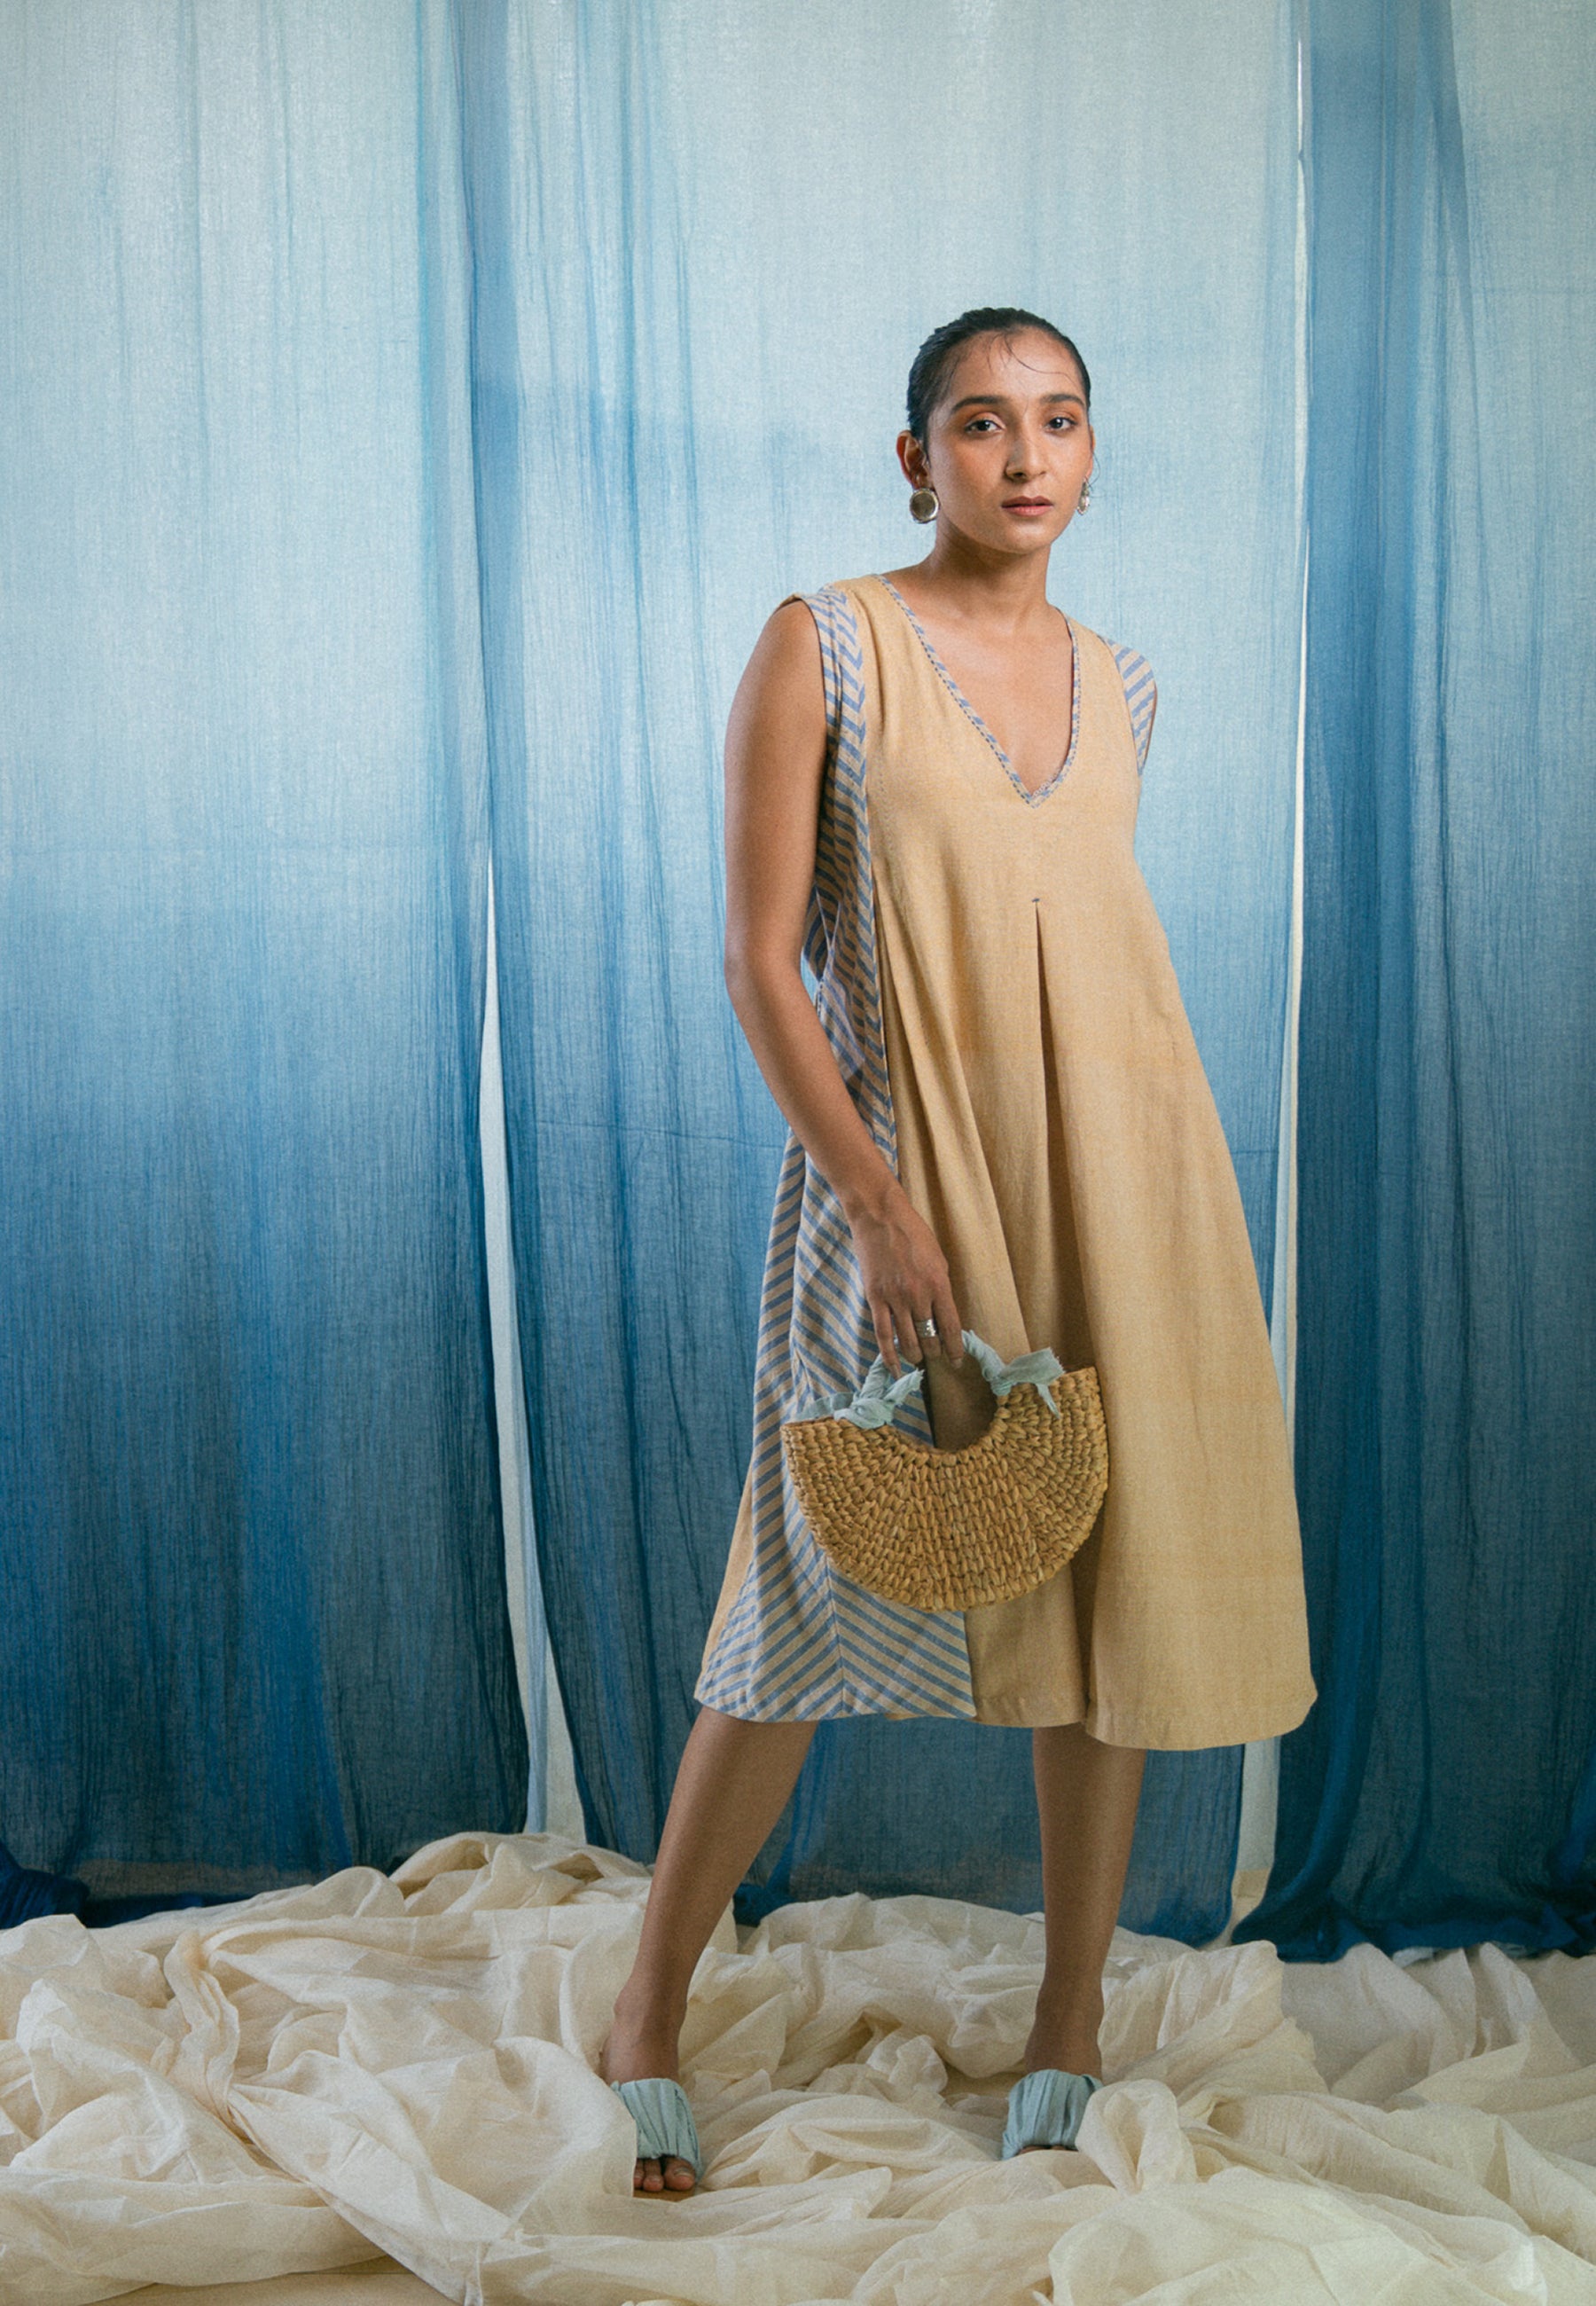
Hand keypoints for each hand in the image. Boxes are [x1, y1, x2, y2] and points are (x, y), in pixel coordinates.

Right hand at [847, 1185, 963, 1375]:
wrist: (880, 1217)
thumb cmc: (913, 1234)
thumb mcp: (938, 1258)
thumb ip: (941, 1287)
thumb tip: (943, 1315)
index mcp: (939, 1284)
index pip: (951, 1327)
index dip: (955, 1349)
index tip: (956, 1361)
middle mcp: (919, 1295)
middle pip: (930, 1337)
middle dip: (934, 1353)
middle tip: (935, 1358)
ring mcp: (895, 1298)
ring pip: (908, 1340)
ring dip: (915, 1355)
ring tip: (918, 1359)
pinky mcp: (875, 1298)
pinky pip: (883, 1334)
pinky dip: (889, 1355)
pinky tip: (895, 1368)